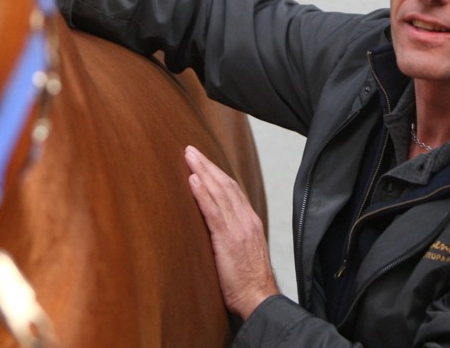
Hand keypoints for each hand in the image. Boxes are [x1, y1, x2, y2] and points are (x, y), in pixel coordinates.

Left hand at [184, 145, 279, 319]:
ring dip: (203, 172)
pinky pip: (213, 211)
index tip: (204, 162)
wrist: (260, 298)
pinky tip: (193, 180)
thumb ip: (231, 236)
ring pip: (220, 192)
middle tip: (191, 150)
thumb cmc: (249, 283)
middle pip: (226, 185)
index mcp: (250, 222)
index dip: (218, 174)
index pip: (233, 190)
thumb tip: (214, 229)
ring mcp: (238, 228)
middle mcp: (246, 220)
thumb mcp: (242, 253)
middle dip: (208, 166)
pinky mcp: (228, 239)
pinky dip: (202, 193)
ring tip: (189, 157)